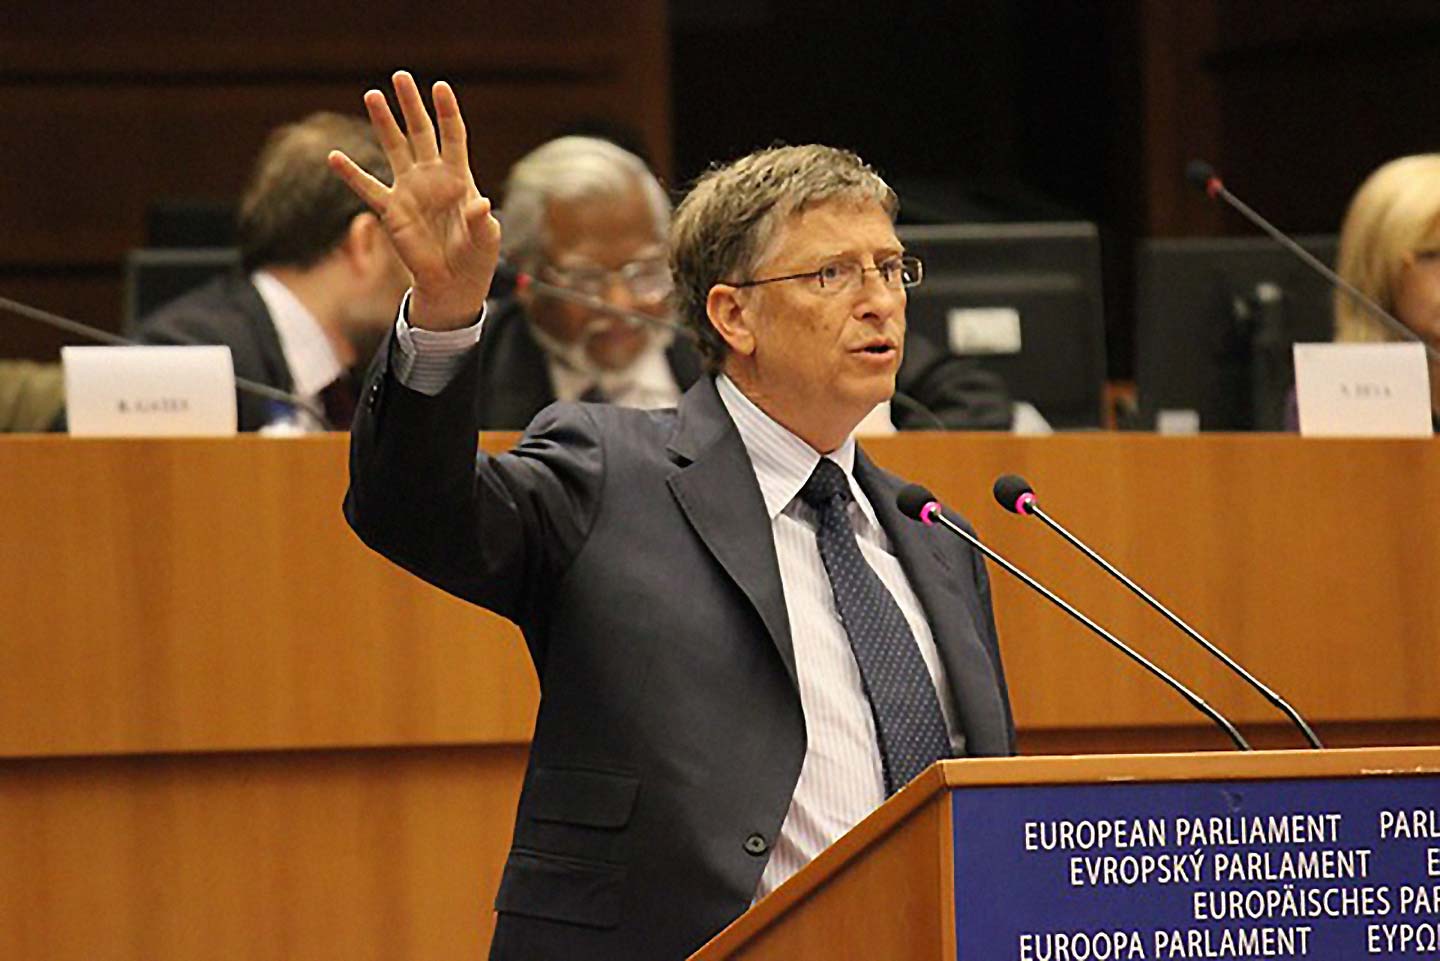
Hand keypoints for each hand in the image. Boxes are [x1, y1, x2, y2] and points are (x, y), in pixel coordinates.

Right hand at [328, 71, 499, 330]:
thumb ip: (481, 221)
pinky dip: (351, 174)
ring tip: (372, 95)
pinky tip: (334, 157)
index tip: (440, 86)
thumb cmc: (475, 258)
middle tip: (400, 76)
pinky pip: (368, 188)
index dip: (447, 112)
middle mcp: (433, 177)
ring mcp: (410, 190)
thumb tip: (480, 205)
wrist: (453, 283)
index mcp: (460, 177)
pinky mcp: (392, 211)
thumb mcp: (485, 241)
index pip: (453, 136)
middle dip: (411, 105)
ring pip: (394, 149)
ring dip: (384, 123)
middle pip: (421, 132)